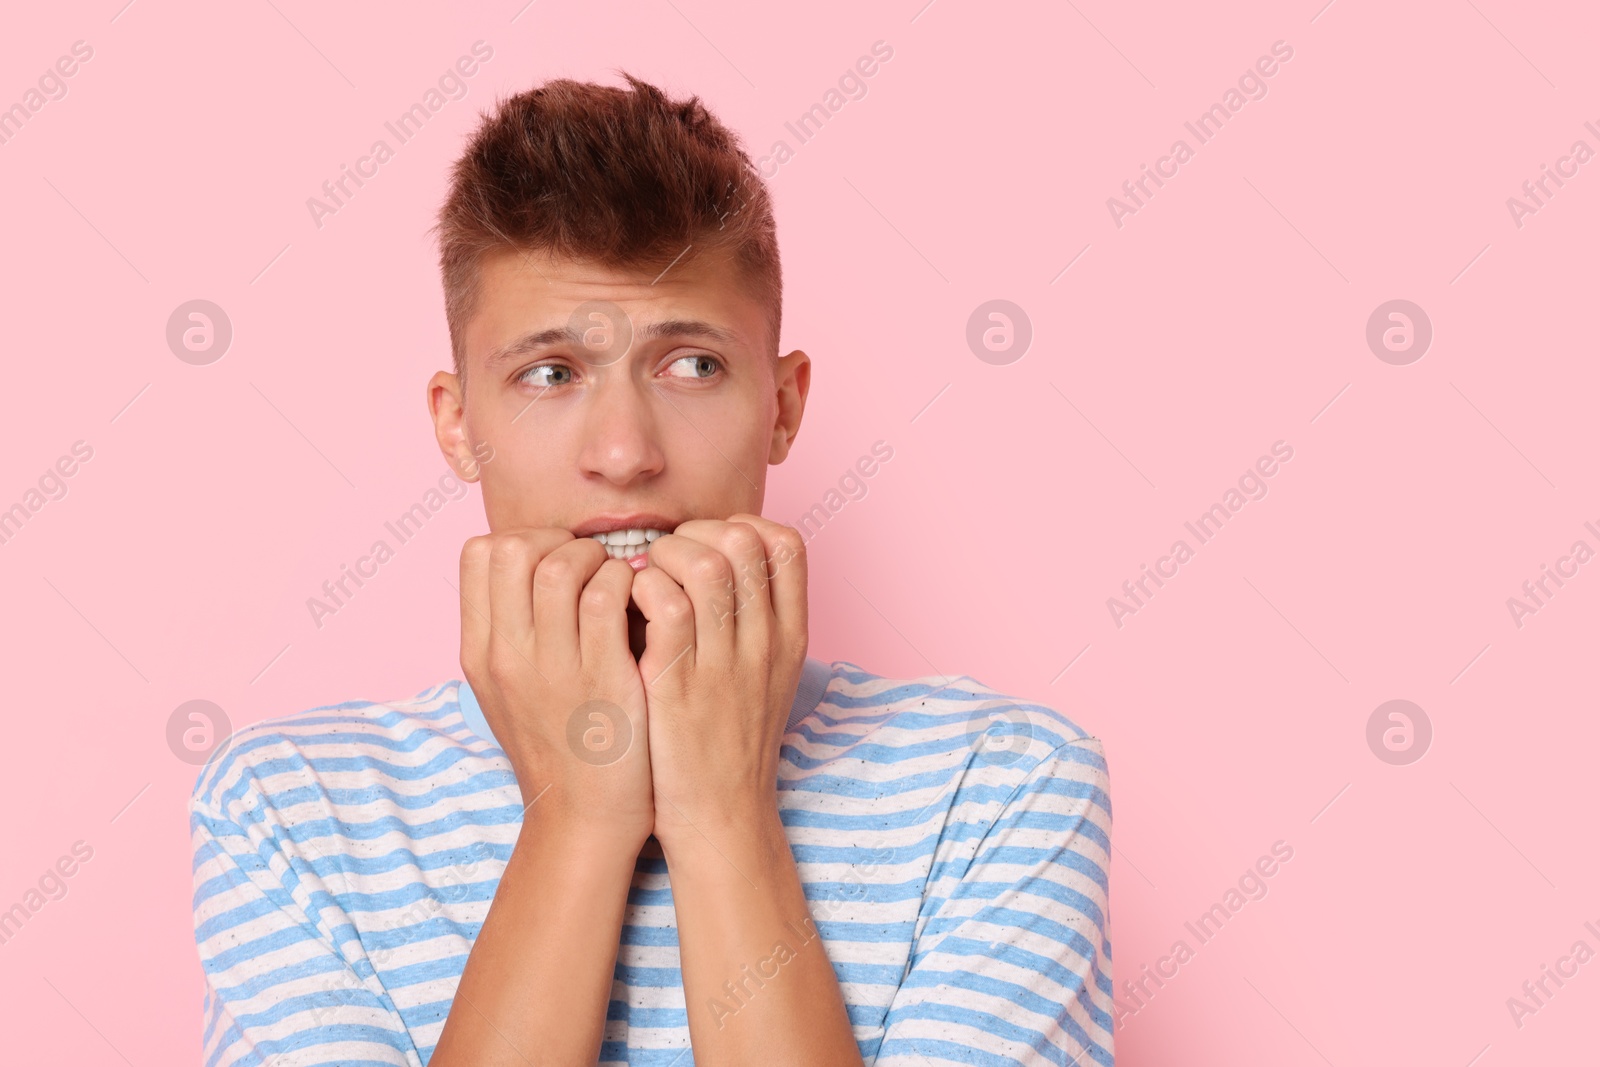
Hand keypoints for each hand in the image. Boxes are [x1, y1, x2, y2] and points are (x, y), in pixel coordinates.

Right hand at [458, 528, 652, 845]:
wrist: (582, 819)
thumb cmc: (557, 745)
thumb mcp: (508, 688)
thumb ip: (511, 629)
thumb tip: (533, 564)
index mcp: (480, 651)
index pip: (479, 553)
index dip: (524, 539)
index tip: (556, 559)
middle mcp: (507, 655)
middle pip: (514, 548)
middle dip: (560, 541)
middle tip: (591, 566)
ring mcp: (552, 667)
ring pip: (562, 566)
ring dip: (598, 559)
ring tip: (618, 582)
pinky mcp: (602, 679)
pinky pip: (609, 597)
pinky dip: (629, 584)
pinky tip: (642, 603)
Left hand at [627, 514, 807, 843]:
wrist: (721, 817)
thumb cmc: (731, 744)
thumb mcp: (767, 678)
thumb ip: (756, 622)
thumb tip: (724, 562)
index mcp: (790, 637)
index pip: (787, 545)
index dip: (743, 527)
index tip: (708, 546)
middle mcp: (764, 644)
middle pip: (745, 543)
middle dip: (697, 533)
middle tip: (666, 559)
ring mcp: (724, 664)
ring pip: (705, 566)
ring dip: (664, 556)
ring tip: (642, 578)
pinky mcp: (679, 686)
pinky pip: (664, 606)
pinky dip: (640, 590)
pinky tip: (628, 607)